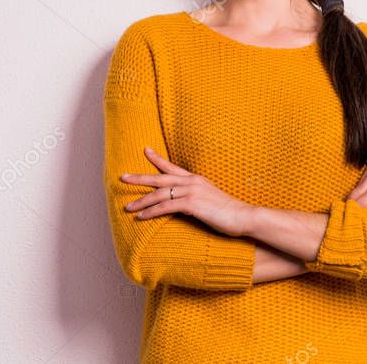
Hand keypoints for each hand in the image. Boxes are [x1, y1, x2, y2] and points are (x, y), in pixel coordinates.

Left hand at [120, 147, 253, 237]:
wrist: (243, 216)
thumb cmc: (230, 211)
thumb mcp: (211, 199)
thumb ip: (198, 197)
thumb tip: (188, 202)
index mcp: (195, 179)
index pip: (172, 166)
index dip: (158, 159)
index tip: (146, 150)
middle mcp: (191, 182)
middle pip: (159, 177)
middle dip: (140, 178)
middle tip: (123, 177)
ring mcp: (190, 192)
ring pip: (159, 194)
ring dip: (141, 201)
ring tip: (127, 207)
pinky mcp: (191, 204)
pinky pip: (165, 207)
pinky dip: (151, 212)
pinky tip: (141, 217)